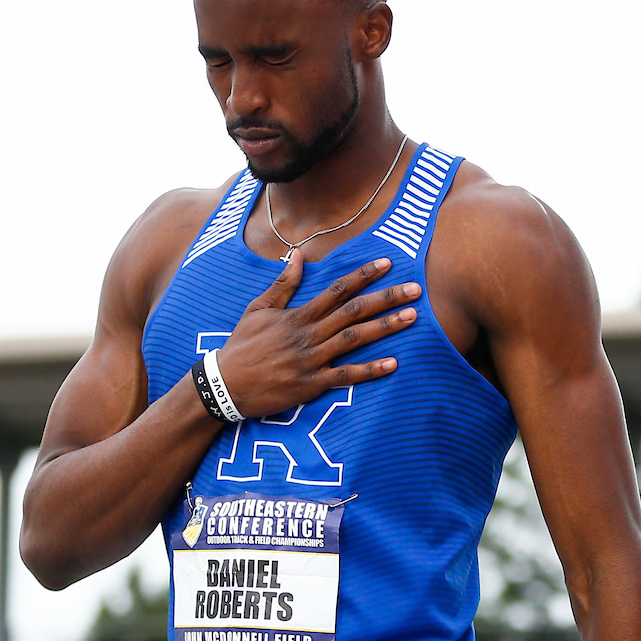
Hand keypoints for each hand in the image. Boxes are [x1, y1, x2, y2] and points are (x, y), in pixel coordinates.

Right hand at [217, 253, 420, 417]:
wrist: (225, 385)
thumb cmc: (242, 346)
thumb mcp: (257, 309)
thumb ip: (282, 284)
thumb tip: (296, 255)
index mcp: (298, 315)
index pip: (336, 289)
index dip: (363, 274)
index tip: (387, 263)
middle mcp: (308, 334)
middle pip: (354, 311)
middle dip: (386, 298)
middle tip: (415, 289)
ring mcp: (312, 360)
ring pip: (355, 339)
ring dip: (385, 327)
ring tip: (412, 317)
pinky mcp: (312, 385)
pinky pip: (346, 376)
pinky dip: (370, 370)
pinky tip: (393, 364)